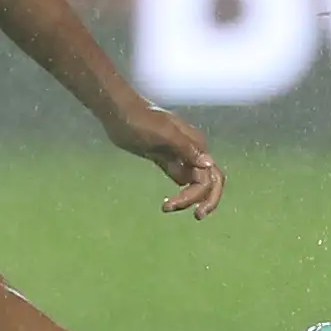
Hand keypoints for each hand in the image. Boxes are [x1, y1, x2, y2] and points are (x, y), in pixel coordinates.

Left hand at [105, 101, 222, 216]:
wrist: (119, 113)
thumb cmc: (141, 121)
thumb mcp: (163, 134)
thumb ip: (186, 148)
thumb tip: (208, 164)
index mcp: (197, 144)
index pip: (211, 176)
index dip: (204, 195)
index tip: (185, 208)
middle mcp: (193, 151)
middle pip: (208, 181)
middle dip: (204, 199)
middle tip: (196, 216)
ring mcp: (180, 156)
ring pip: (195, 184)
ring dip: (188, 199)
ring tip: (168, 208)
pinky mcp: (167, 160)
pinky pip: (182, 180)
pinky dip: (180, 193)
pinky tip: (167, 203)